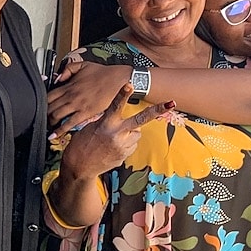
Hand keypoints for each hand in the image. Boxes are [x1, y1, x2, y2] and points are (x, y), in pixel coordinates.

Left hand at [47, 62, 131, 139]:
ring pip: (56, 115)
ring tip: (47, 127)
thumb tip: (57, 77)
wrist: (118, 79)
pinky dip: (60, 130)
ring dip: (49, 122)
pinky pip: (70, 123)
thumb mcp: (82, 65)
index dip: (41, 102)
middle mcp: (70, 96)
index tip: (39, 107)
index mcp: (68, 85)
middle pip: (50, 107)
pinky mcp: (86, 112)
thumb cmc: (102, 73)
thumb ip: (67, 69)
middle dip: (43, 114)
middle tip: (41, 119)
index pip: (48, 95)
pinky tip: (53, 135)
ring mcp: (77, 105)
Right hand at [61, 84, 175, 180]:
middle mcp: (116, 134)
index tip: (130, 84)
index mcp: (105, 124)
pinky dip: (125, 144)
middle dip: (156, 111)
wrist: (79, 167)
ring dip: (129, 133)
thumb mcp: (91, 128)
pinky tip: (112, 148)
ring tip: (113, 139)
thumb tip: (123, 120)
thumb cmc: (82, 144)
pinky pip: (132, 144)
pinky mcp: (125, 155)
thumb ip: (109, 121)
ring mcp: (122, 146)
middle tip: (171, 103)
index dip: (123, 94)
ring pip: (136, 133)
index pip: (115, 105)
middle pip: (140, 120)